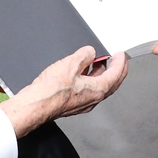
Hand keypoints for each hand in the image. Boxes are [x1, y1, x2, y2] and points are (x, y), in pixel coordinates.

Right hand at [0, 47, 127, 137]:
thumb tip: (90, 53)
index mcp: (97, 90)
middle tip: (118, 60)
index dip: (120, 62)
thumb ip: (84, 55)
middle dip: (117, 70)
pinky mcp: (74, 104)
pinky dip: (92, 80)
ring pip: (100, 87)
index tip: (121, 55)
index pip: (116, 75)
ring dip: (103, 74)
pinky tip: (83, 73)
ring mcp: (84, 103)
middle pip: (112, 83)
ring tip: (99, 63)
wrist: (36, 105)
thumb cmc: (51, 91)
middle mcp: (93, 99)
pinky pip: (89, 90)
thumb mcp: (70, 63)